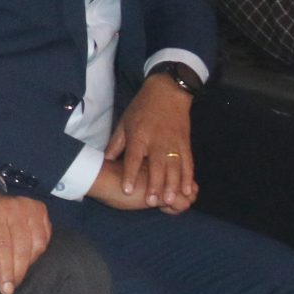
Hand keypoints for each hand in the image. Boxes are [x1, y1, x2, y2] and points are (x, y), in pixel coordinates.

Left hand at [0, 190, 52, 293]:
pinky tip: (25, 257)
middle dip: (17, 271)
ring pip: (37, 244)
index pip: (2, 246)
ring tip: (15, 270)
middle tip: (10, 286)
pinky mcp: (40, 210)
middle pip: (22, 248)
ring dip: (28, 263)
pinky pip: (44, 238)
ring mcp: (29, 207)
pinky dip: (37, 251)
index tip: (6, 289)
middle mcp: (13, 207)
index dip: (6, 270)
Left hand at [102, 76, 197, 211]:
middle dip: (154, 185)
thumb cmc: (142, 108)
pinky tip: (187, 190)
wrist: (168, 91)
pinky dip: (189, 177)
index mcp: (139, 135)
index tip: (127, 190)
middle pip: (156, 166)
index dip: (130, 174)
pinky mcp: (185, 143)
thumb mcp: (124, 122)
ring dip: (173, 185)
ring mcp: (173, 143)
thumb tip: (105, 160)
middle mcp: (157, 141)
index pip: (133, 158)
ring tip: (169, 201)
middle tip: (151, 202)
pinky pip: (188, 163)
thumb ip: (116, 143)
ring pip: (174, 167)